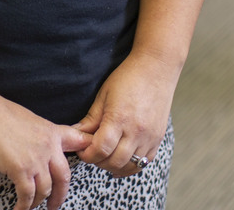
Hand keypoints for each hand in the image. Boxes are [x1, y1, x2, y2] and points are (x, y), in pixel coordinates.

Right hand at [0, 94, 92, 209]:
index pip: (78, 141)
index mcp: (51, 132)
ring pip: (46, 189)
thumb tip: (34, 146)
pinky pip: (27, 195)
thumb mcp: (26, 118)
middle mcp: (48, 146)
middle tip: (55, 204)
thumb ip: (36, 134)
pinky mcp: (20, 169)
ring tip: (32, 207)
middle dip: (60, 195)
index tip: (90, 155)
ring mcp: (36, 159)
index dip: (87, 149)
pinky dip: (24, 205)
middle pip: (64, 177)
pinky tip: (20, 208)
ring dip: (39, 202)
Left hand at [71, 52, 177, 176]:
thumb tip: (75, 134)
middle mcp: (136, 131)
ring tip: (106, 155)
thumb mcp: (104, 95)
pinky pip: (144, 163)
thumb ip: (91, 119)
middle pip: (114, 161)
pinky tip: (122, 159)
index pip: (100, 149)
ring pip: (129, 166)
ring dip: (114, 165)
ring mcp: (149, 137)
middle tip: (92, 152)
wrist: (157, 68)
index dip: (87, 154)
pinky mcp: (158, 138)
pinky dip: (131, 165)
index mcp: (119, 118)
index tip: (83, 149)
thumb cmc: (128, 77)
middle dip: (98, 161)